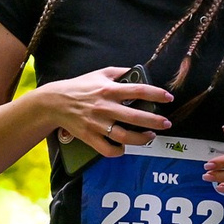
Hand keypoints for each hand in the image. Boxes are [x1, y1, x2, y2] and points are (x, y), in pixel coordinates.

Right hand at [41, 67, 173, 160]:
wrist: (55, 102)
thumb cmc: (80, 87)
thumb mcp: (100, 73)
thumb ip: (120, 72)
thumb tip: (137, 72)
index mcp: (109, 90)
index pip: (138, 90)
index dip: (156, 94)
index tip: (168, 98)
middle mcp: (105, 107)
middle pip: (135, 117)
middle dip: (155, 121)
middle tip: (166, 124)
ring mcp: (97, 124)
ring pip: (124, 136)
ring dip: (141, 139)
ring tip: (150, 136)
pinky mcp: (89, 137)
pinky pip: (107, 149)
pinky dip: (118, 151)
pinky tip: (125, 148)